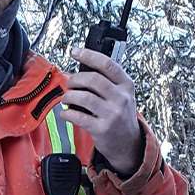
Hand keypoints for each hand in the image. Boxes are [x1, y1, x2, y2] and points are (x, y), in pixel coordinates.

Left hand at [60, 47, 143, 175]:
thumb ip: (106, 81)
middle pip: (92, 79)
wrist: (128, 143)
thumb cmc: (120, 115)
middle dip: (75, 79)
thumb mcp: (121, 94)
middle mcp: (121, 98)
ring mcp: (112, 114)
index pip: (107, 64)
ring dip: (69, 96)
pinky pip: (78, 116)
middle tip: (69, 83)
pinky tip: (66, 113)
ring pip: (84, 97)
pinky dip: (67, 113)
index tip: (75, 52)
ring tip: (66, 99)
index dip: (88, 55)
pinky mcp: (102, 128)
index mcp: (126, 85)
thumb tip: (78, 69)